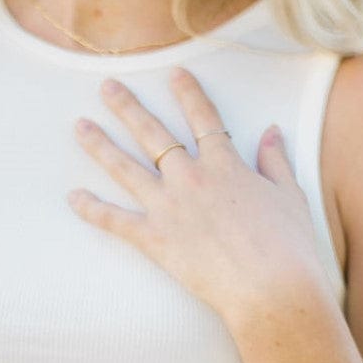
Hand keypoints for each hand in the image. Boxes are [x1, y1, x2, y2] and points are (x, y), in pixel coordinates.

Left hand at [68, 67, 332, 327]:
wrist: (273, 288)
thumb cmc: (289, 246)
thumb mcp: (290, 196)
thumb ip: (275, 161)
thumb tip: (271, 131)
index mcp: (225, 165)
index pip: (202, 118)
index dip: (188, 93)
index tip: (174, 73)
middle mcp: (191, 178)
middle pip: (153, 133)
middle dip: (127, 107)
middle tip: (106, 86)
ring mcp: (169, 208)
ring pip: (126, 168)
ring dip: (100, 145)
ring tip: (79, 126)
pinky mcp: (155, 239)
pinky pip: (116, 220)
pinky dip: (92, 209)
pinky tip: (73, 197)